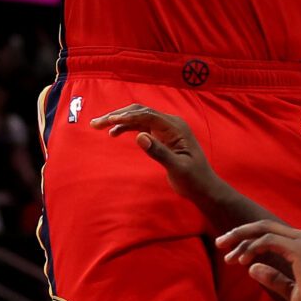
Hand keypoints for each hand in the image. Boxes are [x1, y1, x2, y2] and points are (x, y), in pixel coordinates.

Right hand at [89, 104, 220, 204]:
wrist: (204, 187)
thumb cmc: (193, 179)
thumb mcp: (177, 168)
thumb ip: (159, 152)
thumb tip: (139, 136)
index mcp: (175, 127)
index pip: (147, 116)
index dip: (127, 117)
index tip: (109, 121)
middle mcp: (170, 123)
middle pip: (139, 112)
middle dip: (117, 115)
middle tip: (96, 123)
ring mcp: (165, 128)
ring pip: (138, 118)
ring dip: (119, 120)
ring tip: (98, 126)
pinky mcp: (161, 136)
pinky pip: (141, 126)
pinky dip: (126, 127)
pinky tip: (114, 133)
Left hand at [219, 219, 300, 300]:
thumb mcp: (292, 292)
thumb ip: (274, 278)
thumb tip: (252, 268)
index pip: (275, 234)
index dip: (251, 240)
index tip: (233, 254)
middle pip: (267, 226)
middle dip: (240, 233)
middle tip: (220, 243)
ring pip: (264, 229)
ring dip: (241, 240)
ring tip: (226, 255)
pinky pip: (268, 241)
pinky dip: (252, 248)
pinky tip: (241, 261)